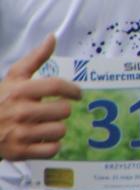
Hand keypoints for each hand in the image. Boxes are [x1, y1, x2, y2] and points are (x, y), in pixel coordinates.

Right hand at [0, 36, 81, 159]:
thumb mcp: (13, 78)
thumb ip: (35, 59)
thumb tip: (52, 38)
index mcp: (19, 91)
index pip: (55, 86)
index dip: (71, 90)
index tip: (77, 94)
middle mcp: (20, 111)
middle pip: (63, 111)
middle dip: (61, 111)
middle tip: (53, 111)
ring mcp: (20, 133)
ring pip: (60, 130)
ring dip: (57, 128)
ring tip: (45, 125)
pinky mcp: (20, 151)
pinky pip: (53, 149)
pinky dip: (51, 145)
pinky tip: (41, 138)